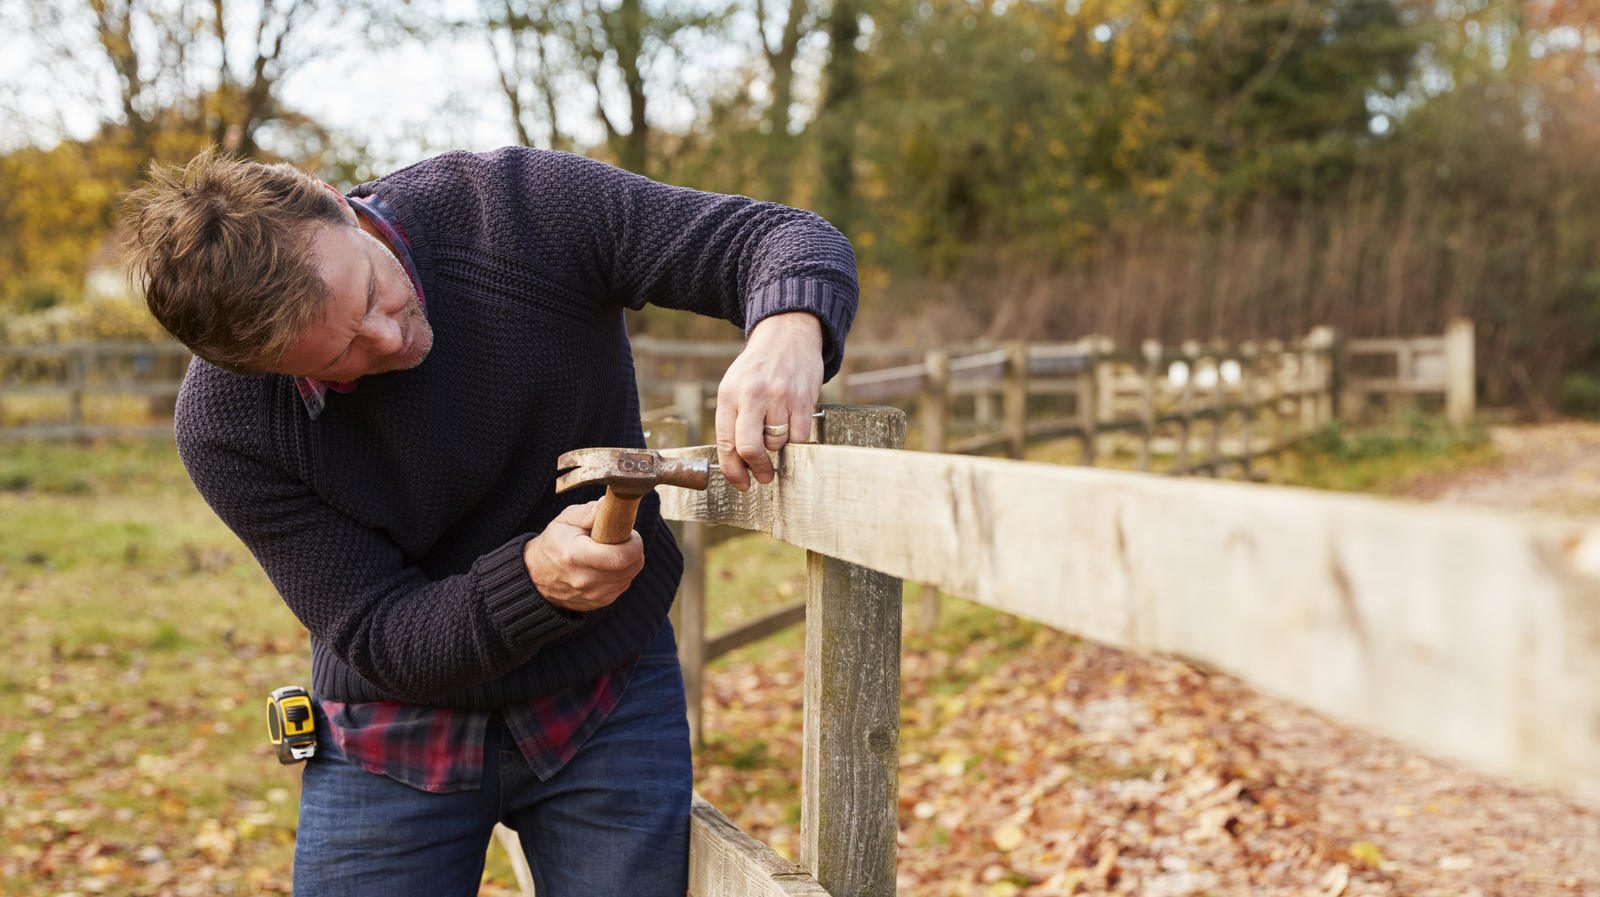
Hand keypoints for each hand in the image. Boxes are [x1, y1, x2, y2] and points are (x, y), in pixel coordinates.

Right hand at [522, 501, 644, 611]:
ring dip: (629, 561)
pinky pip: (624, 585)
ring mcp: (593, 595)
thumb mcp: (565, 520)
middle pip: (630, 566)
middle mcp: (586, 580)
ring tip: (612, 549)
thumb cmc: (554, 543)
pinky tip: (608, 564)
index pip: (620, 557)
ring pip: (630, 576)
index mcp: (576, 556)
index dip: (634, 543)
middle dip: (634, 549)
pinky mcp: (599, 602)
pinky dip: (622, 573)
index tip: (630, 533)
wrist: (536, 577)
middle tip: (622, 537)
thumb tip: (609, 504)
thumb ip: (589, 512)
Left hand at [716, 312, 823, 491]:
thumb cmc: (758, 369)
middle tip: (763, 476)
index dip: (733, 471)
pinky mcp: (803, 398)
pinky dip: (795, 439)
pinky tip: (792, 423)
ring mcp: (779, 396)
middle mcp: (752, 395)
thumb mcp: (735, 388)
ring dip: (777, 447)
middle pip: (749, 448)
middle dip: (757, 468)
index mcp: (729, 394)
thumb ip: (733, 422)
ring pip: (776, 444)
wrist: (787, 335)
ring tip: (777, 428)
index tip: (741, 484)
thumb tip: (738, 465)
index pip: (726, 443)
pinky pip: (799, 436)